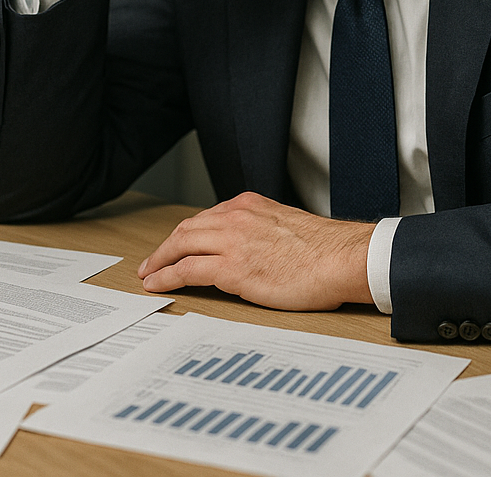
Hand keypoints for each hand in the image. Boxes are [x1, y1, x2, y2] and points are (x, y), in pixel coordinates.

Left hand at [136, 192, 375, 310]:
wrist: (341, 259)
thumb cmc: (325, 250)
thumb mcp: (286, 225)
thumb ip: (262, 230)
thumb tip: (253, 247)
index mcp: (249, 205)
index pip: (206, 218)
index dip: (186, 234)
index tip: (177, 245)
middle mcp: (235, 217)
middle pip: (186, 229)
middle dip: (165, 246)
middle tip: (151, 261)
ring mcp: (231, 241)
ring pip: (180, 246)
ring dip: (159, 261)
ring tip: (148, 274)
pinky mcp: (232, 269)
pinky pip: (187, 271)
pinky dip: (167, 277)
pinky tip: (157, 284)